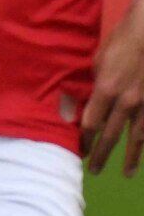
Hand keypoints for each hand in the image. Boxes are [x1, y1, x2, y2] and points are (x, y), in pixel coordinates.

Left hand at [82, 0, 143, 175]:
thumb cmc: (122, 42)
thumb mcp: (99, 61)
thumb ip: (94, 86)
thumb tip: (86, 103)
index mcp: (105, 90)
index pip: (90, 124)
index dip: (84, 140)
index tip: (79, 151)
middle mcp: (126, 102)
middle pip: (110, 135)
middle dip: (102, 154)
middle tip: (94, 170)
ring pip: (137, 137)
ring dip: (130, 157)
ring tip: (125, 173)